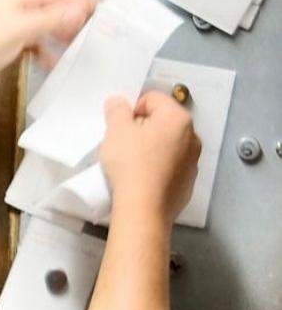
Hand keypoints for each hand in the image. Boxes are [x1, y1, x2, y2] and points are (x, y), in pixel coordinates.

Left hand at [0, 0, 95, 110]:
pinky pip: (34, 44)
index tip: (110, 16)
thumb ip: (52, 19)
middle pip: (57, 8)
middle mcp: (20, 0)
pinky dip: (46, 53)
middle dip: (78, 22)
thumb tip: (82, 9)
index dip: (87, 3)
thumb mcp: (20, 29)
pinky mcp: (7, 40)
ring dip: (63, 39)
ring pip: (47, 27)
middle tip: (102, 38)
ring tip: (84, 53)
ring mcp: (13, 20)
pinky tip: (57, 66)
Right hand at [99, 92, 200, 222]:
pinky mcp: (189, 183)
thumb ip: (117, 111)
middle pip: (163, 122)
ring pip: (169, 145)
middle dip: (143, 129)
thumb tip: (118, 102)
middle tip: (124, 146)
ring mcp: (193, 161)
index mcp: (177, 118)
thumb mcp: (116, 132)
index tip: (120, 129)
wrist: (143, 210)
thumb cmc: (130, 164)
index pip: (152, 99)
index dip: (132, 110)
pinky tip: (145, 181)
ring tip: (134, 165)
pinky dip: (160, 168)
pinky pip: (172, 167)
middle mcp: (192, 136)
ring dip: (153, 148)